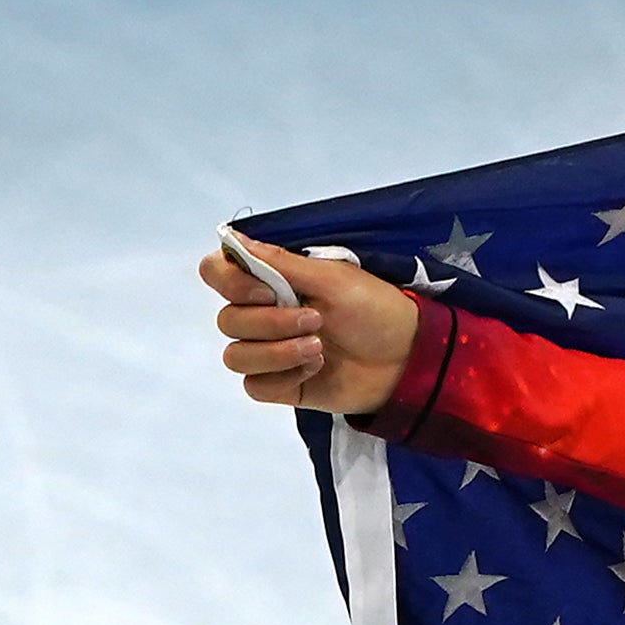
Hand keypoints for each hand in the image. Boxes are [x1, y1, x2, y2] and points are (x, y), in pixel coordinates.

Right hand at [203, 236, 421, 417]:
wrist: (407, 357)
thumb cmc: (374, 308)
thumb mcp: (333, 278)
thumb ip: (280, 263)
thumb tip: (233, 238)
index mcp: (272, 282)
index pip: (217, 273)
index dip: (230, 282)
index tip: (265, 291)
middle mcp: (262, 314)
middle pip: (227, 320)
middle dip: (271, 324)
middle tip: (317, 321)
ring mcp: (268, 351)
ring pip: (235, 356)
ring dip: (278, 353)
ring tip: (320, 349)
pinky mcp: (279, 384)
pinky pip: (254, 385)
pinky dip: (283, 378)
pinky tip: (315, 369)